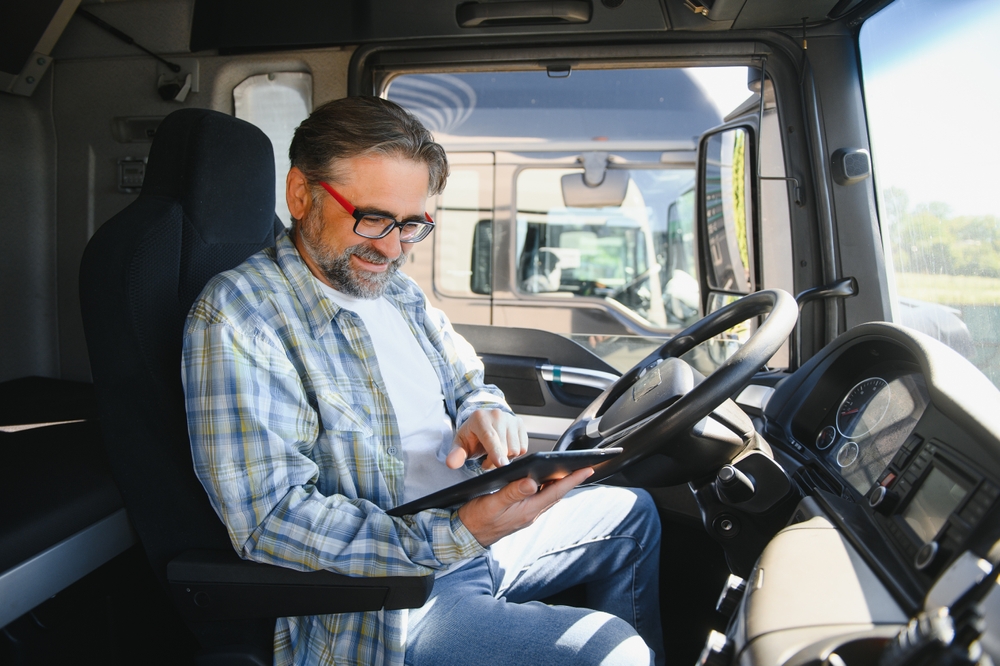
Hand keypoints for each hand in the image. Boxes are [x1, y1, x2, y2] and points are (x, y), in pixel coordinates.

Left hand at [446, 409, 527, 470]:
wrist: (483, 423)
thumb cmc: (471, 436)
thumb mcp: (460, 445)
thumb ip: (456, 454)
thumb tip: (451, 463)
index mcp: (480, 417)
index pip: (490, 437)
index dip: (496, 452)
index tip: (501, 464)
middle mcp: (497, 414)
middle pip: (504, 447)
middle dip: (495, 461)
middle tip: (486, 460)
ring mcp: (510, 418)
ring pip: (515, 449)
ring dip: (506, 457)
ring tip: (495, 453)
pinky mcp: (520, 423)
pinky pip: (523, 448)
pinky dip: (514, 453)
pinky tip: (504, 449)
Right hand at [457, 467, 593, 546]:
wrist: (465, 536)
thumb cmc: (476, 519)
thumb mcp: (492, 503)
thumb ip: (512, 493)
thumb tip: (532, 482)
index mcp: (526, 511)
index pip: (555, 492)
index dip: (572, 480)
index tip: (586, 469)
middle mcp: (530, 514)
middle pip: (556, 494)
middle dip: (570, 481)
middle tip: (583, 466)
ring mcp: (526, 516)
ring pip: (548, 497)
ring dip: (559, 485)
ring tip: (569, 471)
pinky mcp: (520, 515)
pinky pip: (539, 501)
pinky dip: (546, 489)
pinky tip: (544, 482)